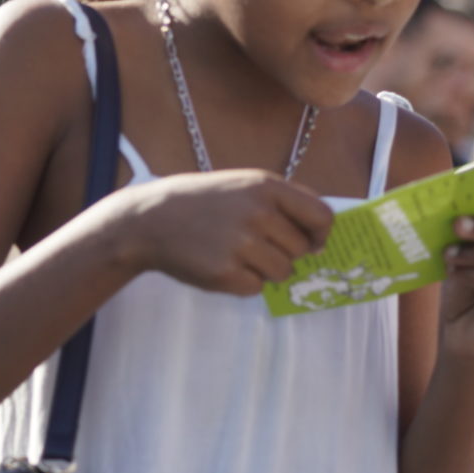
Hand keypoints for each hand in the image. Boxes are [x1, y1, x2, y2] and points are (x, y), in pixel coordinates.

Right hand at [118, 170, 336, 294]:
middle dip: (285, 252)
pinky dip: (243, 282)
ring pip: (282, 272)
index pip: (322, 216)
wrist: (151, 219)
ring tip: (237, 253)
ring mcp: (242, 244)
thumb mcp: (244, 185)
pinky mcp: (226, 273)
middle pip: (301, 249)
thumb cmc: (204, 202)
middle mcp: (259, 214)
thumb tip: (320, 238)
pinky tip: (222, 264)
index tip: (312, 243)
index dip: (321, 234)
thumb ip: (284, 203)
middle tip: (254, 244)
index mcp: (267, 187)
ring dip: (265, 269)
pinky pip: (256, 288)